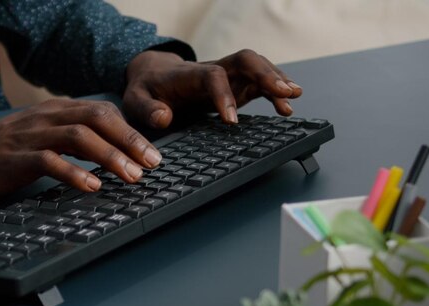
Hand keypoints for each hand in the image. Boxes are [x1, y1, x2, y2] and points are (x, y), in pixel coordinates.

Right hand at [0, 99, 162, 197]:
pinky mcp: (17, 158)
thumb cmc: (0, 151)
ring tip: (131, 176)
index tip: (152, 153)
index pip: (102, 111)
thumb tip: (107, 156)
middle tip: (152, 164)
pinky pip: (51, 161)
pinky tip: (92, 186)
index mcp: (55, 111)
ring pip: (80, 137)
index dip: (130, 131)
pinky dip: (75, 173)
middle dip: (130, 141)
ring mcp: (32, 137)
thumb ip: (69, 139)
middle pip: (98, 119)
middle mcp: (47, 118)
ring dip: (110, 157)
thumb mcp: (39, 136)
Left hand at [123, 49, 302, 128]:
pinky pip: (259, 84)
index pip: (212, 76)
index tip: (231, 121)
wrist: (152, 76)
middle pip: (243, 60)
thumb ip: (147, 109)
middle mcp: (213, 70)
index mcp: (189, 74)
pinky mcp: (235, 86)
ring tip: (293, 98)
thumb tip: (165, 118)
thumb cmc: (146, 89)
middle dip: (265, 74)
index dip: (224, 95)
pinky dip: (275, 93)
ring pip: (257, 68)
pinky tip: (287, 107)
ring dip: (277, 80)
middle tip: (283, 93)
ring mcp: (227, 76)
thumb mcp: (135, 101)